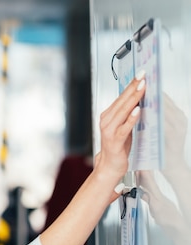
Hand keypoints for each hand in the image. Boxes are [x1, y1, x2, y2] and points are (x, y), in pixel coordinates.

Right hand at [94, 71, 145, 189]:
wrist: (109, 165)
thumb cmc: (118, 146)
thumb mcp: (124, 126)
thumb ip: (128, 113)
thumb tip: (140, 98)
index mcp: (108, 115)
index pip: (122, 96)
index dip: (131, 84)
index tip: (141, 74)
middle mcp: (106, 120)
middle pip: (122, 101)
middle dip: (133, 87)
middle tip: (143, 76)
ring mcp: (109, 130)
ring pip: (123, 111)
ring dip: (133, 99)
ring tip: (142, 88)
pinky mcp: (114, 140)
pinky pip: (124, 127)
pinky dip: (131, 118)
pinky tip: (138, 110)